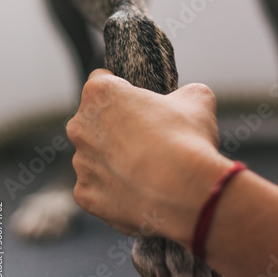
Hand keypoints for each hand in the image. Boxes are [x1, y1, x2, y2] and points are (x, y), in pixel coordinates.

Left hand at [67, 70, 230, 248]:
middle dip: (115, 127)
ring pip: (94, 157)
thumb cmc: (188, 140)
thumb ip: (182, 93)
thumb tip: (187, 99)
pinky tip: (139, 191)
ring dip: (113, 160)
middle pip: (94, 122)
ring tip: (146, 170)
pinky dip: (113, 191)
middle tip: (147, 139)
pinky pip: (96, 189)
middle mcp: (81, 127)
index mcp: (100, 94)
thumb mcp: (196, 100)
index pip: (102, 81)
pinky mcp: (85, 195)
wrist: (186, 193)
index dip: (123, 90)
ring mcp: (81, 163)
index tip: (138, 103)